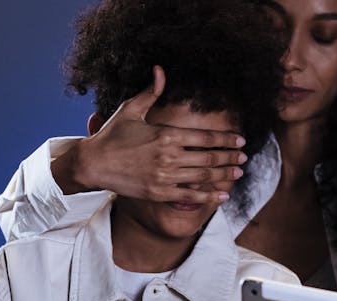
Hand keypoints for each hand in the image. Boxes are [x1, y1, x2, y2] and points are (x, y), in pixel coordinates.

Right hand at [53, 65, 248, 203]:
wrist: (93, 164)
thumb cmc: (112, 135)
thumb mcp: (131, 109)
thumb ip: (151, 92)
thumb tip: (160, 68)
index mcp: (166, 134)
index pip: (205, 137)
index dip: (226, 139)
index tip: (240, 140)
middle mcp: (168, 156)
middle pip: (209, 157)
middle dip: (230, 157)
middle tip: (244, 157)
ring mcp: (164, 176)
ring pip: (203, 176)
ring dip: (224, 174)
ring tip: (238, 172)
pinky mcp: (159, 193)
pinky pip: (190, 196)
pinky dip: (209, 197)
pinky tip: (223, 195)